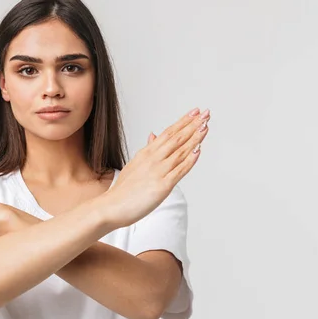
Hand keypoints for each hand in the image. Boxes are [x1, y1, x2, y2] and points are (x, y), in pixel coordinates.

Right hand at [102, 107, 209, 227]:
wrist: (112, 206)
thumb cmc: (123, 190)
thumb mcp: (134, 164)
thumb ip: (147, 150)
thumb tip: (153, 135)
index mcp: (146, 153)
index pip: (168, 133)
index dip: (183, 122)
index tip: (195, 112)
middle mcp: (152, 159)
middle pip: (176, 138)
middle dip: (192, 124)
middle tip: (206, 113)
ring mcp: (157, 171)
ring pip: (180, 151)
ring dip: (195, 138)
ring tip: (205, 126)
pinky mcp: (162, 186)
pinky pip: (179, 170)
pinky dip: (190, 159)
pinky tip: (198, 150)